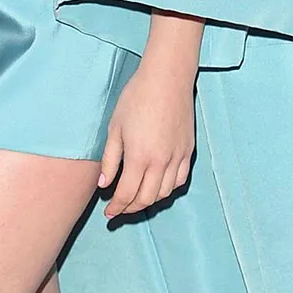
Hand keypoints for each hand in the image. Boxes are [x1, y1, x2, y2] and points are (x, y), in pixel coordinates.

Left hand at [98, 42, 196, 221]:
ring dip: (149, 201)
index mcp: (140, 157)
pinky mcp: (188, 150)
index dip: (116, 208)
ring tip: (136, 200)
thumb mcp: (115, 128)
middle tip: (119, 210)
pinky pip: (180, 180)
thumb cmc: (136, 98)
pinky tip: (157, 187)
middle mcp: (161, 161)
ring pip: (165, 193)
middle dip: (130, 208)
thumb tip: (104, 185)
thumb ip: (110, 160)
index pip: (127, 194)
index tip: (108, 214)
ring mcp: (177, 157)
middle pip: (146, 198)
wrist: (167, 78)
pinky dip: (168, 189)